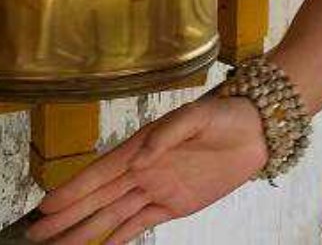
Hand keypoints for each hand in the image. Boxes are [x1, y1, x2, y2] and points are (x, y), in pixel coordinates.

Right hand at [25, 94, 267, 244]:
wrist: (259, 129)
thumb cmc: (228, 115)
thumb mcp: (199, 115)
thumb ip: (168, 134)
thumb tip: (139, 157)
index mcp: (145, 145)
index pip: (103, 171)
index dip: (75, 189)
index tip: (47, 205)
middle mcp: (144, 168)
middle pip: (99, 197)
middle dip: (68, 216)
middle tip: (36, 234)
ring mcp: (157, 188)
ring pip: (112, 215)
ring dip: (84, 232)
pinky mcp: (174, 204)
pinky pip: (139, 224)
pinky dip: (118, 239)